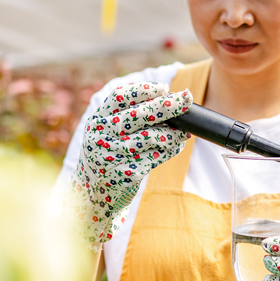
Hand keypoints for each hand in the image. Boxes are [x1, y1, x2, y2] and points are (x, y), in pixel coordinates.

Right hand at [69, 81, 191, 248]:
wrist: (93, 192)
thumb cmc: (108, 153)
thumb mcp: (108, 131)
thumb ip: (129, 115)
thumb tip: (168, 97)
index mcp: (97, 120)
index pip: (120, 96)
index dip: (144, 90)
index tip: (164, 88)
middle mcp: (102, 136)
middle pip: (140, 115)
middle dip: (168, 106)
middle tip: (187, 99)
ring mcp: (113, 156)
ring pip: (153, 137)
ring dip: (174, 133)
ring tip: (184, 132)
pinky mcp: (127, 174)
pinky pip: (157, 157)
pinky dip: (171, 150)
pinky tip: (176, 147)